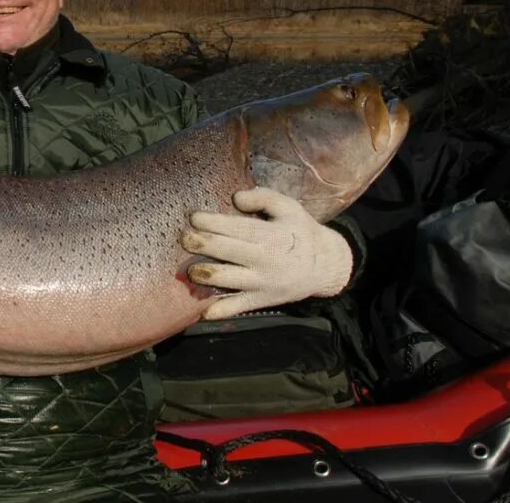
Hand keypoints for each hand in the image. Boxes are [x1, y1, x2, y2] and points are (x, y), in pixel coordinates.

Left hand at [181, 187, 352, 320]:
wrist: (326, 267)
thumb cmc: (301, 231)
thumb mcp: (288, 208)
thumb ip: (263, 198)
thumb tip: (235, 198)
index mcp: (270, 235)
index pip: (237, 228)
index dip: (213, 222)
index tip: (194, 217)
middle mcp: (264, 260)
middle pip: (227, 252)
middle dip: (203, 245)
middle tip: (183, 238)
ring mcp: (261, 283)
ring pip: (228, 280)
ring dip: (206, 275)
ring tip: (190, 269)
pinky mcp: (260, 300)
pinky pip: (237, 307)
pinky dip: (219, 311)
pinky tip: (202, 311)